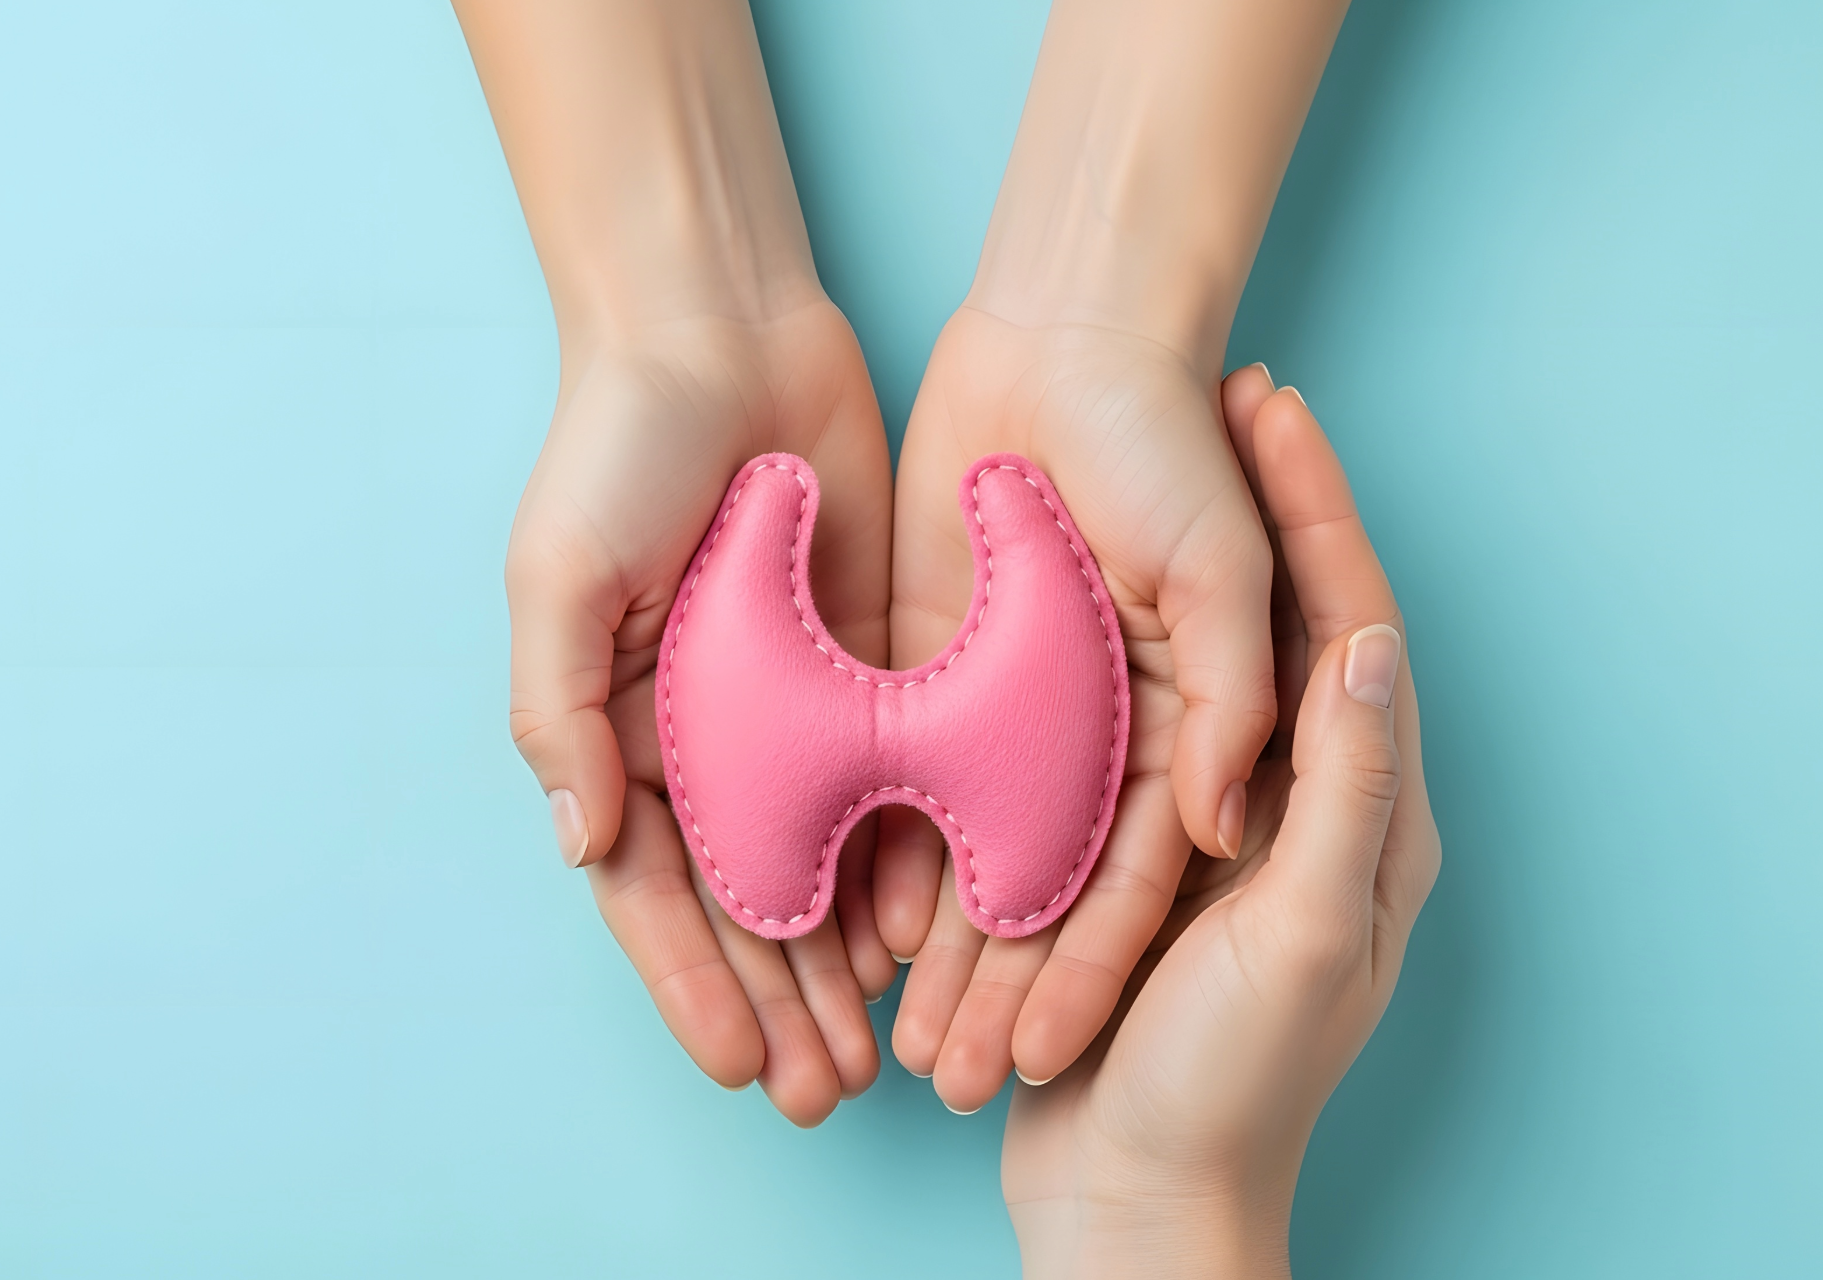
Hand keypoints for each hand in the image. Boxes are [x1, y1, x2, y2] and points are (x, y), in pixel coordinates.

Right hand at [506, 300, 896, 1124]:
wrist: (721, 331)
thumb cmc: (616, 448)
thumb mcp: (559, 578)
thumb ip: (556, 716)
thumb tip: (582, 847)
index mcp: (621, 733)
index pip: (657, 892)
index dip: (692, 985)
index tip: (736, 1066)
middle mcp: (708, 739)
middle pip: (747, 903)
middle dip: (779, 1003)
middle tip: (824, 1092)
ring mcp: (794, 710)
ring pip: (826, 865)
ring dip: (844, 961)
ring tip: (880, 1049)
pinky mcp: (871, 667)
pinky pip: (892, 784)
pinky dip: (906, 863)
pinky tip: (931, 932)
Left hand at [876, 309, 1279, 1109]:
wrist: (1067, 335)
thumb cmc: (1171, 440)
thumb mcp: (1225, 563)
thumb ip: (1230, 693)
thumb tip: (1221, 824)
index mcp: (1173, 722)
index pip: (1132, 877)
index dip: (1091, 970)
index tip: (1048, 1058)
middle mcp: (1091, 733)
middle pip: (1043, 888)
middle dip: (1002, 989)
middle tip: (955, 1082)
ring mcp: (1008, 705)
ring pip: (966, 852)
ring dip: (936, 950)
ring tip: (894, 1044)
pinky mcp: (933, 665)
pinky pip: (899, 775)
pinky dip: (875, 852)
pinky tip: (845, 933)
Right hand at [1000, 376, 1440, 1277]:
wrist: (1130, 1196)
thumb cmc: (1228, 1084)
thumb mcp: (1302, 932)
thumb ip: (1340, 791)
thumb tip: (1366, 638)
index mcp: (1365, 816)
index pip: (1353, 629)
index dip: (1321, 511)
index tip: (1281, 406)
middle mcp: (1300, 802)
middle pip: (1284, 623)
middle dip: (1259, 507)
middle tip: (1223, 393)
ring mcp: (1220, 819)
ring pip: (1207, 655)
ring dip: (1184, 554)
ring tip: (1156, 449)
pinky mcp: (1145, 844)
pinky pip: (1138, 715)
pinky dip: (1114, 638)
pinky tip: (1070, 571)